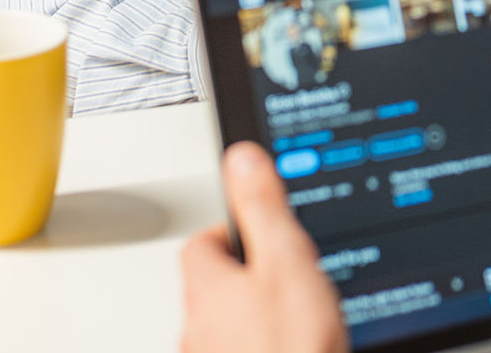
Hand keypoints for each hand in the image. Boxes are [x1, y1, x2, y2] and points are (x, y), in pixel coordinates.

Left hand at [181, 143, 348, 352]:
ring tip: (288, 321)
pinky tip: (289, 350)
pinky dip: (259, 350)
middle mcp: (198, 332)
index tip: (254, 227)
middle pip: (210, 293)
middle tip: (278, 274)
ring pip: (223, 334)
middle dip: (242, 282)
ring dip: (249, 325)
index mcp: (209, 290)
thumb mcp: (287, 264)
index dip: (229, 231)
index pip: (200, 246)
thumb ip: (262, 208)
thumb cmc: (292, 352)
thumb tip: (241, 157)